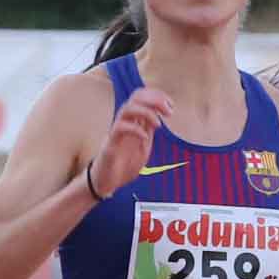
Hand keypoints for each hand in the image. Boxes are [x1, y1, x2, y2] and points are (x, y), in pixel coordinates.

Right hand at [87, 86, 169, 201]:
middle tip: (169, 112)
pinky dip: (136, 130)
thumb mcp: (143, 145)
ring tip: (158, 125)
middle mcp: (124, 122)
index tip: (171, 106)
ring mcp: (116, 131)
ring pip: (127, 109)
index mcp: (133, 121)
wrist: (107, 182)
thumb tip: (159, 117)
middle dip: (155, 99)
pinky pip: (120, 128)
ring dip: (146, 112)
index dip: (157, 96)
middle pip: (136, 97)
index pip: (142, 96)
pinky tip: (145, 138)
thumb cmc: (124, 164)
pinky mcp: (110, 144)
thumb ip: (148, 131)